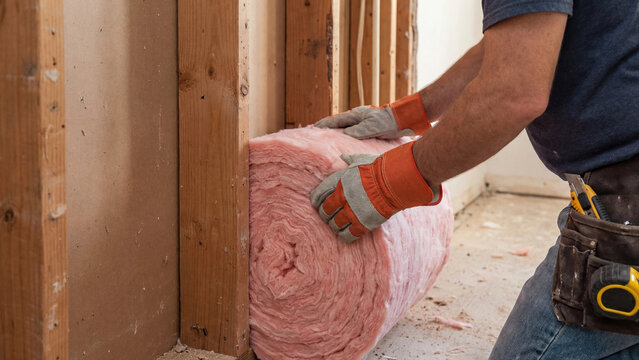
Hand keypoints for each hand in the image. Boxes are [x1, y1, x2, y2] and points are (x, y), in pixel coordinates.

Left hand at [310, 142, 440, 242]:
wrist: (394, 180)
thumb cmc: (378, 167)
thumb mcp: (360, 160)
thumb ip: (349, 160)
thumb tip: (342, 156)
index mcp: (337, 182)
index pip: (317, 195)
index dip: (317, 201)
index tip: (319, 203)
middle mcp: (341, 198)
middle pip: (325, 212)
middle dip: (326, 214)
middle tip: (330, 215)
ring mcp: (351, 212)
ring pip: (334, 225)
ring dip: (335, 225)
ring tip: (339, 224)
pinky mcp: (363, 224)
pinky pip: (347, 235)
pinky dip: (345, 235)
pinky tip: (348, 232)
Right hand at [315, 93, 430, 138]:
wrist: (405, 118)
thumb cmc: (390, 121)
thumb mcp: (372, 127)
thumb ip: (358, 130)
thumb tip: (345, 134)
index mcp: (356, 115)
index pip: (335, 120)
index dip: (324, 125)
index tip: (313, 128)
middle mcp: (358, 117)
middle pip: (338, 122)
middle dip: (327, 127)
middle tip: (315, 133)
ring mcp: (363, 121)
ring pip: (345, 126)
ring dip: (336, 131)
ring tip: (326, 137)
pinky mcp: (369, 126)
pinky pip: (353, 130)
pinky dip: (345, 134)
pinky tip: (345, 139)